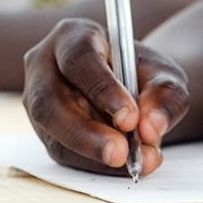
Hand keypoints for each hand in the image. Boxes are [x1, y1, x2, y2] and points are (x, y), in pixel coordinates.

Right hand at [23, 18, 189, 175]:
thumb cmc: (141, 72)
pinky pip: (61, 152)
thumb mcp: (163, 75)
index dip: (102, 89)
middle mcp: (45, 65)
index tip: (129, 118)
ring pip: (52, 131)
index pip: (79, 60)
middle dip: (86, 132)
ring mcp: (38, 99)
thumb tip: (151, 128)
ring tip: (129, 162)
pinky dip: (93, 163)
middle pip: (50, 100)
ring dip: (90, 152)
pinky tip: (121, 166)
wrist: (131, 86)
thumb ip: (165, 95)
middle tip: (121, 152)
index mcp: (72, 36)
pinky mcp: (45, 130)